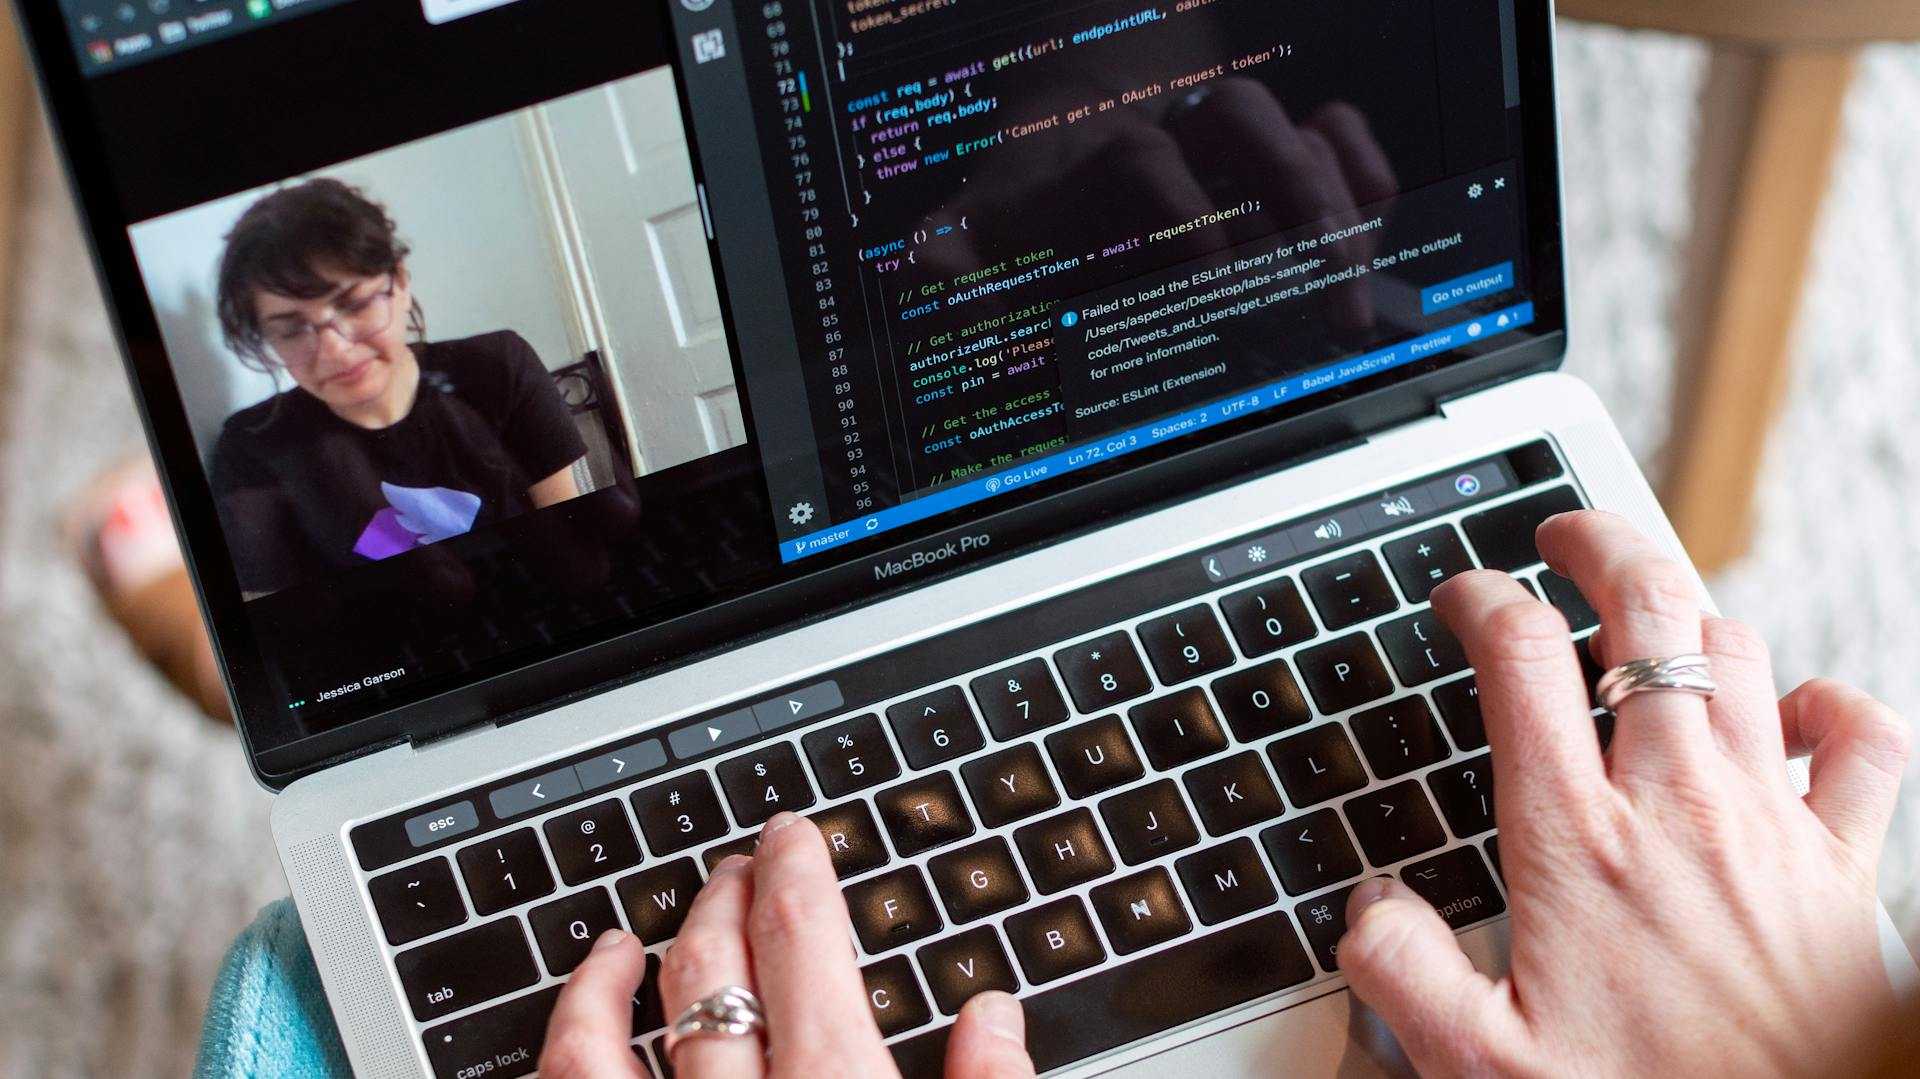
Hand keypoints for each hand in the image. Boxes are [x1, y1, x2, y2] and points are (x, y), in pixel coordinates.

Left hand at [538, 813, 1036, 1077]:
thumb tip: (995, 1016)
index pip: (801, 946)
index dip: (794, 876)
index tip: (789, 837)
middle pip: (715, 971)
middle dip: (727, 903)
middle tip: (740, 867)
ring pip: (616, 1032)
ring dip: (633, 966)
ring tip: (640, 930)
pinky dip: (567, 1036)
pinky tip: (579, 1014)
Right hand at [1336, 511, 1910, 1075]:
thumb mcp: (1484, 1066)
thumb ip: (1402, 974)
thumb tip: (1366, 905)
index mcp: (1577, 841)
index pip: (1519, 658)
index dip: (1481, 598)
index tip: (1464, 598)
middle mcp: (1675, 806)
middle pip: (1644, 607)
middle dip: (1598, 544)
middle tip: (1563, 538)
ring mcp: (1769, 821)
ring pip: (1736, 650)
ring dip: (1687, 614)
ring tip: (1647, 618)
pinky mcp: (1843, 860)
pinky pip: (1862, 737)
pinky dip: (1828, 702)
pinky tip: (1790, 712)